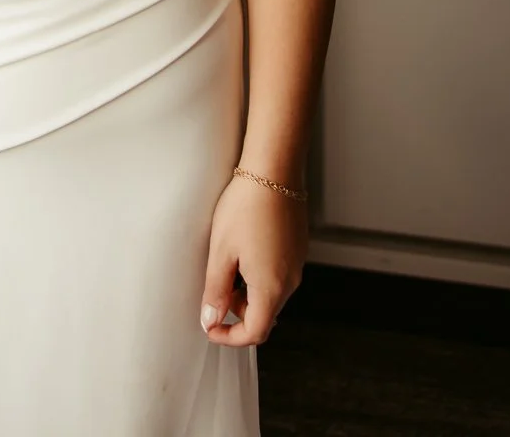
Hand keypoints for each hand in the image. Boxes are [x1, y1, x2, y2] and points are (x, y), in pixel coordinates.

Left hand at [199, 171, 306, 346]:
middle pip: (264, 315)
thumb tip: (210, 320)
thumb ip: (215, 290)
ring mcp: (297, 264)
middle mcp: (290, 282)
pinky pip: (280, 275)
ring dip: (248, 293)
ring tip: (227, 263)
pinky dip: (260, 276)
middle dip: (237, 312)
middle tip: (215, 289)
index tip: (210, 327)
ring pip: (271, 295)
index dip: (230, 337)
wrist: (273, 171)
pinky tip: (245, 249)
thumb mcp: (221, 251)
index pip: (255, 332)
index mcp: (271, 288)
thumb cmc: (245, 208)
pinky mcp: (298, 250)